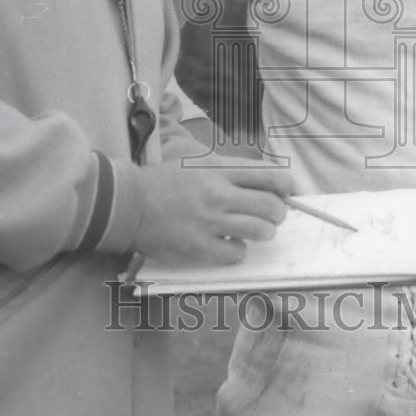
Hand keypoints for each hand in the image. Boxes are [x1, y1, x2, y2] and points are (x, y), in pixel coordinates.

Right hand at [132, 158, 293, 264]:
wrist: (128, 203)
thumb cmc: (164, 181)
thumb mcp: (198, 163)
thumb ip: (230, 171)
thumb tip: (267, 182)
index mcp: (219, 169)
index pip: (270, 176)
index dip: (286, 186)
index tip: (287, 192)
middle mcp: (218, 193)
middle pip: (271, 206)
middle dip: (278, 212)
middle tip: (271, 215)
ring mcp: (209, 222)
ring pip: (260, 231)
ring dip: (263, 232)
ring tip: (253, 230)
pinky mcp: (200, 247)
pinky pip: (237, 253)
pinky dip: (238, 250)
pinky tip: (228, 243)